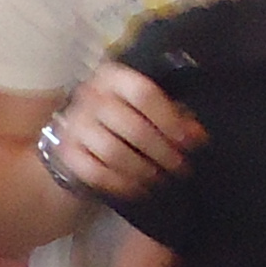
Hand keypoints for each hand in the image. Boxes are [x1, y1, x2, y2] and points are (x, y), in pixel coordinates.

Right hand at [48, 63, 198, 202]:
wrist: (83, 132)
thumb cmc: (124, 115)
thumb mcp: (150, 108)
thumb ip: (176, 117)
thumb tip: (198, 136)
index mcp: (114, 77)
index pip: (144, 94)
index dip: (169, 119)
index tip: (188, 141)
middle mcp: (91, 96)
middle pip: (131, 126)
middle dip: (160, 150)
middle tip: (180, 166)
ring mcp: (75, 125)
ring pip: (113, 152)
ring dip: (142, 170)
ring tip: (160, 178)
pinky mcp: (67, 151)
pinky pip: (95, 172)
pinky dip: (119, 184)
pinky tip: (138, 189)